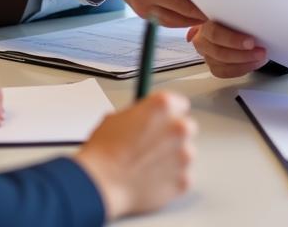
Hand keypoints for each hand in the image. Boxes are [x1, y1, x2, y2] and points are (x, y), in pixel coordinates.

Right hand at [74, 93, 195, 218]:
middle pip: (186, 127)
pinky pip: (183, 178)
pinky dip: (171, 180)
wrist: (100, 183)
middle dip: (172, 136)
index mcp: (164, 105)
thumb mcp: (117, 117)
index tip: (161, 121)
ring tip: (149, 166)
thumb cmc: (104, 151)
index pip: (179, 104)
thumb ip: (141, 114)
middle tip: (153, 145)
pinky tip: (152, 180)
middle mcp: (179, 127)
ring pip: (185, 153)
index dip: (167, 114)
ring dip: (172, 158)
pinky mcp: (183, 180)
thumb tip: (146, 119)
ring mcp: (184, 155)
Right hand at [78, 0, 204, 26]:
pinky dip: (187, 20)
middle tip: (225, 0)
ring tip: (216, 7)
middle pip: (186, 1)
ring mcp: (142, 1)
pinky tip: (199, 14)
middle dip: (207, 2)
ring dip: (200, 14)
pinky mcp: (143, 12)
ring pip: (181, 14)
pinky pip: (171, 21)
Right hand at [186, 21, 266, 77]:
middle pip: (219, 52)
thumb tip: (253, 20)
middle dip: (242, 54)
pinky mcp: (212, 66)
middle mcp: (202, 39)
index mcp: (205, 23)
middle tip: (260, 52)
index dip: (232, 40)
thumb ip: (236, 18)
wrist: (225, 27)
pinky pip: (225, 72)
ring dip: (245, 63)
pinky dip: (241, 69)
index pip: (215, 33)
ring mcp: (206, 54)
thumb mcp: (230, 13)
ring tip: (260, 57)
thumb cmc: (230, 19)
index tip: (251, 42)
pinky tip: (253, 63)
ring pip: (222, 65)